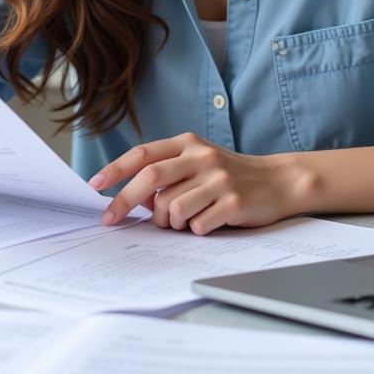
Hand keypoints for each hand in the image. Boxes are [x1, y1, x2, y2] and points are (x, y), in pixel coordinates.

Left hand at [89, 133, 303, 235]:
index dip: (116, 169)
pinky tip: (209, 222)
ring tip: (185, 220)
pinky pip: (197, 225)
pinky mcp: (233, 202)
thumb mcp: (199, 163)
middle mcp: (202, 157)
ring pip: (171, 208)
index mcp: (189, 143)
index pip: (143, 154)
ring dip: (170, 223)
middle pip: (150, 179)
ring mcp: (218, 179)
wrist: (279, 181)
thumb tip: (134, 199)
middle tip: (111, 220)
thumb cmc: (230, 174)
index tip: (94, 185)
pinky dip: (196, 229)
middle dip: (124, 202)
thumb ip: (168, 174)